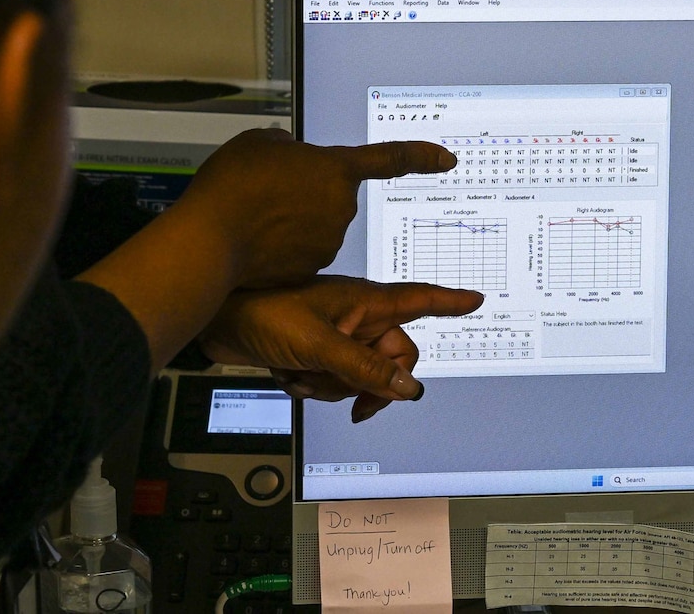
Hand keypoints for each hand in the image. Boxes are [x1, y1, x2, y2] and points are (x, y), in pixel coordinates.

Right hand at [176, 130, 455, 288]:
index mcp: (336, 169)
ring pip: (316, 223)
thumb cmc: (234, 186)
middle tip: (271, 190)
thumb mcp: (260, 144)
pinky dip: (285, 245)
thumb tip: (291, 157)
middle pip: (333, 195)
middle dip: (309, 192)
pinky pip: (303, 250)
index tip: (445, 160)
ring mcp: (327, 241)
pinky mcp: (310, 268)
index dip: (421, 157)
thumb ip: (287, 149)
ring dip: (294, 219)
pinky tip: (258, 240)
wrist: (212, 238)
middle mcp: (340, 207)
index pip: (391, 158)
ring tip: (257, 214)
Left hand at [199, 276, 483, 421]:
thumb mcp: (320, 345)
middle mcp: (356, 318)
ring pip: (360, 379)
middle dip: (368, 383)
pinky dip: (313, 386)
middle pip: (392, 360)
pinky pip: (332, 384)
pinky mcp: (315, 353)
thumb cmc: (264, 312)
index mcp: (365, 301)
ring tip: (301, 370)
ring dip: (332, 386)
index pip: (418, 300)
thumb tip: (409, 390)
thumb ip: (365, 369)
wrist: (218, 322)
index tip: (475, 299)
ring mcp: (336, 337)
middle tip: (347, 394)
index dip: (449, 302)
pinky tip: (289, 374)